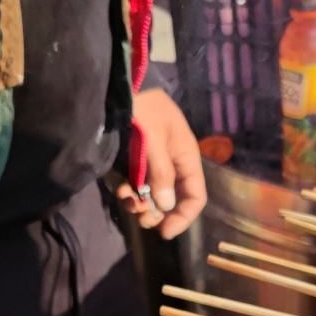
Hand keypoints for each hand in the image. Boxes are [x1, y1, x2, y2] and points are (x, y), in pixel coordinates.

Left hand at [115, 89, 207, 238]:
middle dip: (158, 213)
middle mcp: (173, 165)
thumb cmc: (146, 107)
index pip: (194, 197)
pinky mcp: (137, 161)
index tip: (164, 231)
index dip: (183, 217)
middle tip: (141, 219)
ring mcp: (155, 163)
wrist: (126, 84)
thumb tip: (166, 206)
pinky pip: (137, 185)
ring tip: (127, 203)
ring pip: (153, 196)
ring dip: (141, 204)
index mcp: (186, 159)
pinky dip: (130, 192)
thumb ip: (160, 172)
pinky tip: (121, 191)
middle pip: (173, 200)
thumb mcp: (154, 139)